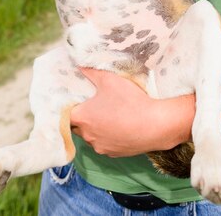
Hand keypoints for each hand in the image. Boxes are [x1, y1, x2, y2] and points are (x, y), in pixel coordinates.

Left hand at [70, 69, 193, 156]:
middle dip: (84, 116)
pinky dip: (110, 135)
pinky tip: (121, 124)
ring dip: (97, 127)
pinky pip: (105, 143)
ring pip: (92, 136)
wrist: (154, 125)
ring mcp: (100, 147)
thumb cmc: (130, 101)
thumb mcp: (109, 80)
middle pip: (78, 126)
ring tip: (111, 113)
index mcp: (82, 118)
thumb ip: (91, 72)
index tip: (77, 98)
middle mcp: (87, 136)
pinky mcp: (114, 154)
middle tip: (94, 103)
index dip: (70, 106)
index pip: (65, 114)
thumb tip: (79, 66)